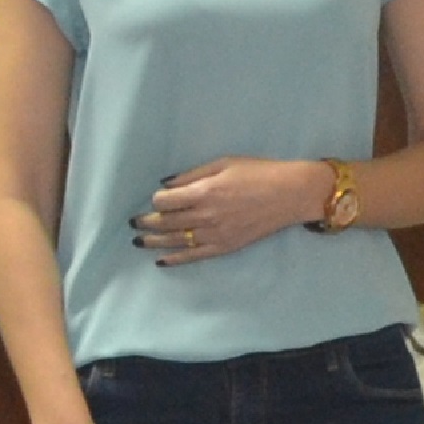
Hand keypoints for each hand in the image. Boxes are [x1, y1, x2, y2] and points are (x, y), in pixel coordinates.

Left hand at [126, 159, 323, 265]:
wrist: (290, 194)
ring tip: (138, 241)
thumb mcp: (224, 163)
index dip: (157, 200)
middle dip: (146, 222)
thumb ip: (192, 175)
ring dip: (153, 242)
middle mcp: (205, 216)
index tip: (158, 198)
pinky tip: (161, 260)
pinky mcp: (224, 247)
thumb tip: (166, 184)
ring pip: (175, 241)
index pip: (165, 201)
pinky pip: (194, 256)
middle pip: (166, 222)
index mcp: (204, 192)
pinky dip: (175, 259)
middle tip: (134, 223)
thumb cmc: (258, 172)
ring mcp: (214, 234)